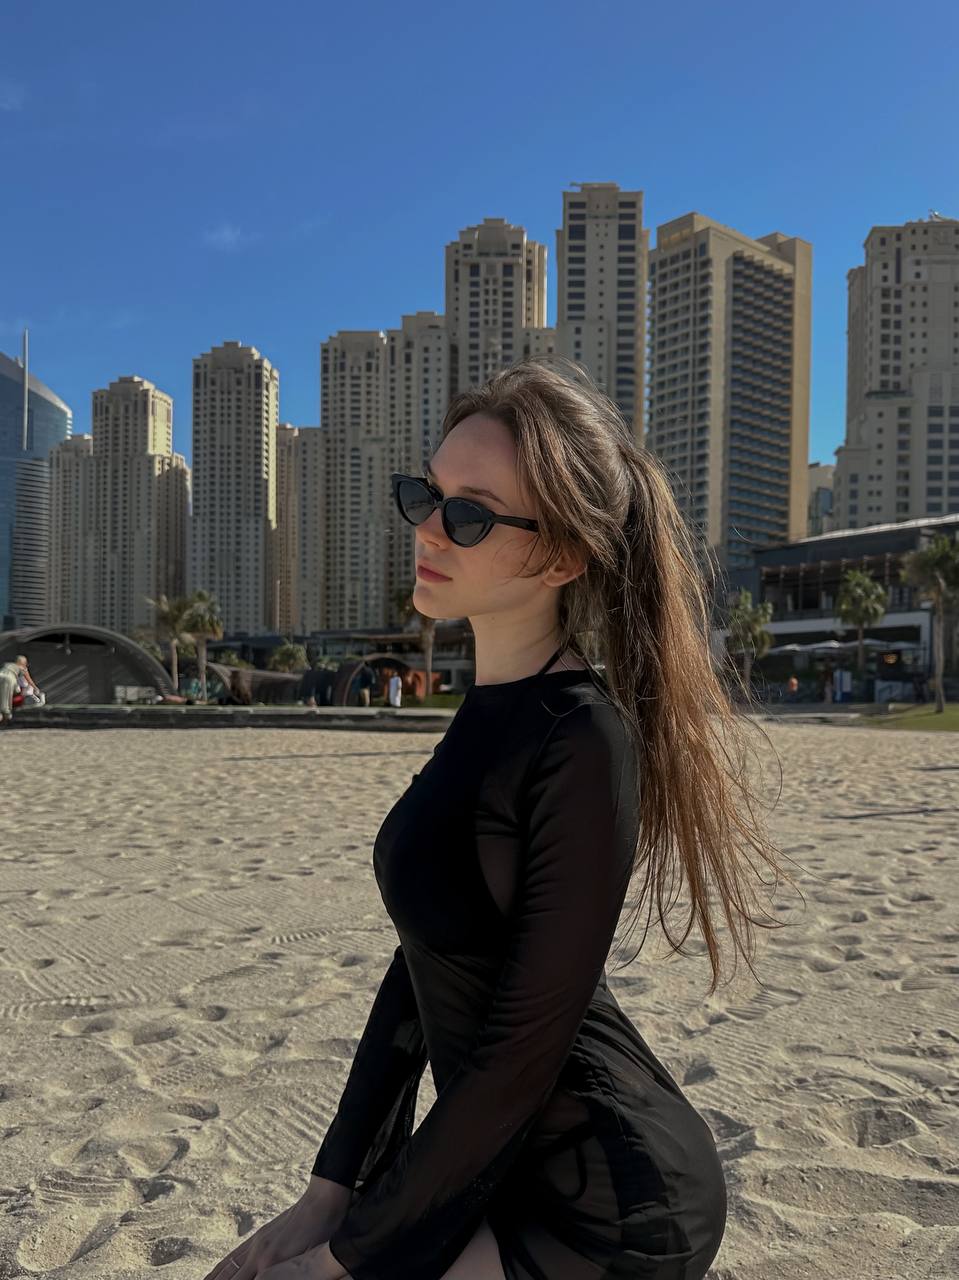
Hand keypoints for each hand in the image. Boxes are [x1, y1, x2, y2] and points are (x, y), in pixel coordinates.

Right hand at [201, 1194, 349, 1279]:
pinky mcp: (258, 1237)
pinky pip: (233, 1256)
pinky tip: (214, 1274)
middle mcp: (257, 1254)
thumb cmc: (323, 1232)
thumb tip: (265, 1278)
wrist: (322, 1201)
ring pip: (226, 1269)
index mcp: (269, 1264)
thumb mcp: (309, 1261)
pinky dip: (219, 1269)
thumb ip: (287, 1274)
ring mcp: (256, 1243)